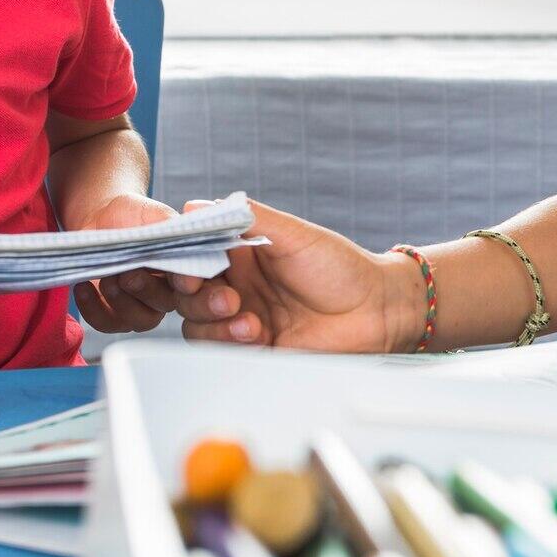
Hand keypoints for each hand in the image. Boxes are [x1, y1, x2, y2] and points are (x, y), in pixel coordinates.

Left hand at [68, 194, 182, 332]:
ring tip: (106, 277)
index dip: (189, 284)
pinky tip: (83, 286)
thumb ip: (170, 229)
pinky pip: (106, 324)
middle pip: (166, 305)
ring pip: (139, 320)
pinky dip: (92, 308)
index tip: (179, 280)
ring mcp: (142, 308)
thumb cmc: (133, 216)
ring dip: (121, 300)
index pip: (196, 284)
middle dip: (145, 289)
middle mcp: (168, 293)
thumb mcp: (154, 215)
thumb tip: (181, 243)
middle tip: (128, 272)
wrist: (101, 219)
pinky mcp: (114, 316)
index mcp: (184, 269)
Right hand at [172, 199, 418, 352]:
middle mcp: (235, 283)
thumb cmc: (340, 267)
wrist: (375, 312)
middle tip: (229, 299)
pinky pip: (218, 350)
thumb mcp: (294, 235)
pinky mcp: (252, 348)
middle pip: (186, 292)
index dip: (181, 262)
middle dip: (198, 297)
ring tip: (251, 322)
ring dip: (215, 324)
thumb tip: (194, 207)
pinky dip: (229, 343)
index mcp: (239, 251)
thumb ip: (246, 218)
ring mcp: (241, 317)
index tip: (189, 270)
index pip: (191, 253)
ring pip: (195, 323)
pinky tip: (258, 335)